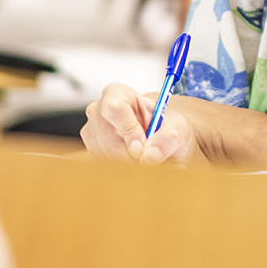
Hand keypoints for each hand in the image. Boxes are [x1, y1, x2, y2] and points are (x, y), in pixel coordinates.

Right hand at [82, 83, 199, 164]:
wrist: (162, 140)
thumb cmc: (166, 127)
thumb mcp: (176, 128)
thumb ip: (167, 139)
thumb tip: (149, 155)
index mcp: (116, 94)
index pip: (114, 108)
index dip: (128, 130)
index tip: (141, 148)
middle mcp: (98, 112)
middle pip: (107, 138)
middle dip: (130, 155)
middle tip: (150, 161)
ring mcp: (91, 134)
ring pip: (104, 157)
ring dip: (129, 166)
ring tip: (148, 161)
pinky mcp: (91, 153)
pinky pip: (103, 169)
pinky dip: (123, 173)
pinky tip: (137, 167)